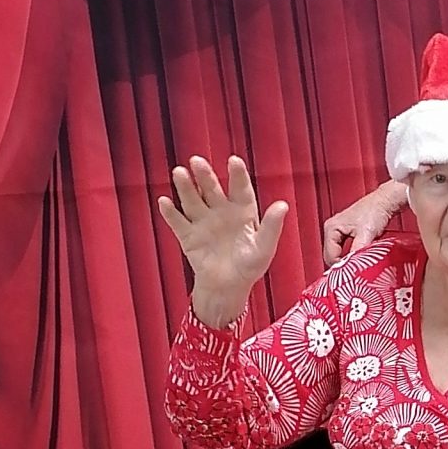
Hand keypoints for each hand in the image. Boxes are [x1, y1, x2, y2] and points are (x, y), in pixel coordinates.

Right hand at [158, 155, 287, 324]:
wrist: (227, 288)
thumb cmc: (249, 267)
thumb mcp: (264, 247)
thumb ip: (272, 226)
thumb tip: (283, 205)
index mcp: (242, 211)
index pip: (240, 189)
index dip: (237, 175)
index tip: (234, 160)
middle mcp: (221, 212)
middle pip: (212, 189)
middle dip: (204, 175)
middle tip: (197, 161)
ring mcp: (203, 222)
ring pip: (192, 200)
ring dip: (185, 187)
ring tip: (179, 173)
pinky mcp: (188, 236)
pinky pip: (178, 222)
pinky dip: (170, 212)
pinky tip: (165, 201)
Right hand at [322, 180, 407, 268]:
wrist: (385, 202)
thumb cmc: (375, 211)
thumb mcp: (365, 235)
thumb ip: (356, 252)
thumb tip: (352, 266)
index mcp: (331, 228)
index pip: (329, 256)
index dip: (340, 266)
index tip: (351, 273)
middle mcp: (333, 229)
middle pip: (332, 256)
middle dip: (343, 264)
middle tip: (355, 270)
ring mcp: (340, 231)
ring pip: (340, 254)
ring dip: (349, 260)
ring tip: (359, 264)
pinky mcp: (349, 233)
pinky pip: (347, 250)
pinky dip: (353, 255)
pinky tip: (361, 257)